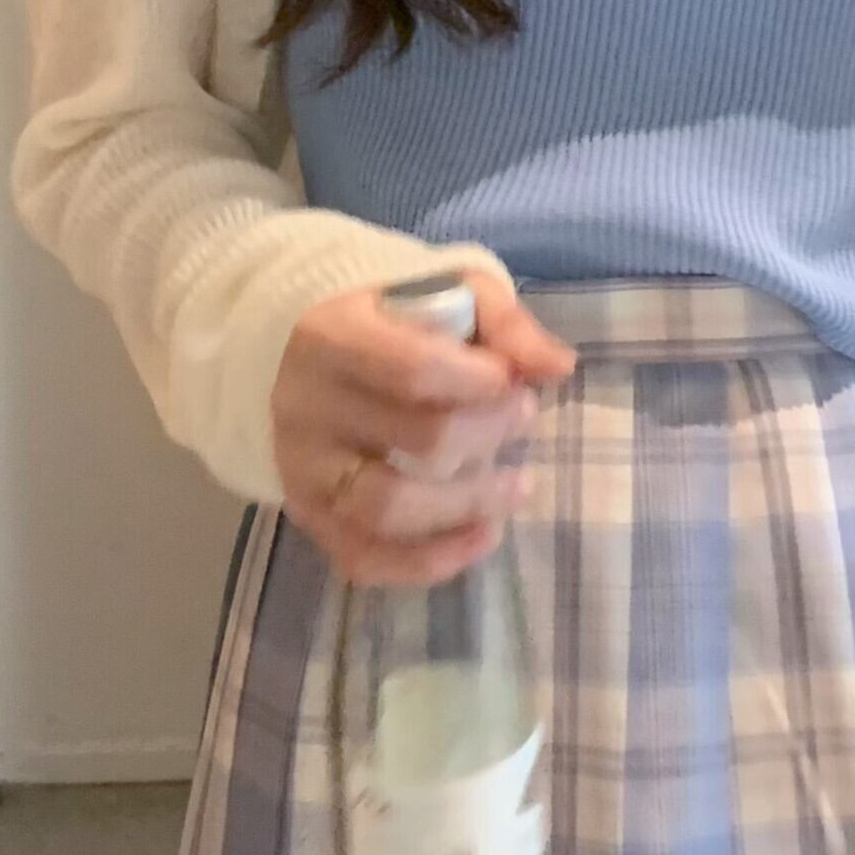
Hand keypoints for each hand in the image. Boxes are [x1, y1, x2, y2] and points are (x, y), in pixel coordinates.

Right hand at [274, 269, 575, 585]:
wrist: (296, 353)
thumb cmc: (388, 319)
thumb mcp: (448, 293)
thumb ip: (504, 323)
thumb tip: (558, 367)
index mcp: (331, 336)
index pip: (414, 369)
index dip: (482, 383)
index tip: (513, 380)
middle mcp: (305, 406)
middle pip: (420, 440)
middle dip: (491, 433)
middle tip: (523, 417)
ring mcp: (302, 468)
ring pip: (389, 509)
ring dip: (470, 505)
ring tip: (518, 487)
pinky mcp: (308, 515)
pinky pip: (365, 558)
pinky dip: (431, 560)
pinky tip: (482, 535)